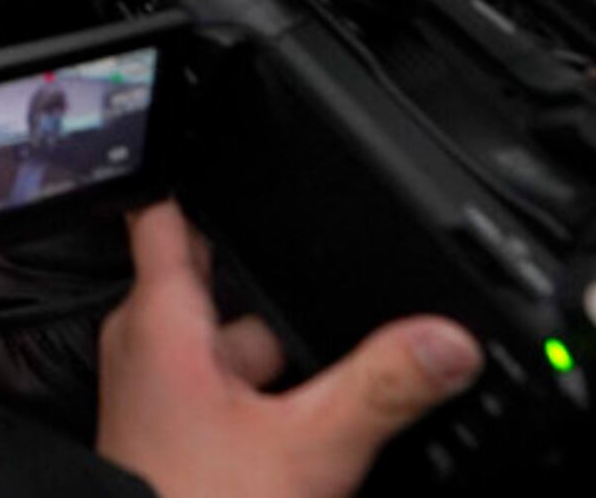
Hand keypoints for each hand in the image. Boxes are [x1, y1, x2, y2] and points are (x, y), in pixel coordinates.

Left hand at [97, 200, 480, 497]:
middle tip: (333, 274)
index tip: (226, 149)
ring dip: (279, 349)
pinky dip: (267, 396)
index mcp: (161, 323)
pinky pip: (226, 392)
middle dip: (275, 278)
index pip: (163, 214)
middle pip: (217, 279)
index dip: (195, 176)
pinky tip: (314, 425)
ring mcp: (157, 396)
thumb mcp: (310, 447)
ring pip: (228, 343)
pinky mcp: (173, 439)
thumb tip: (447, 339)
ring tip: (342, 365)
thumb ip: (382, 387)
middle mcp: (147, 350)